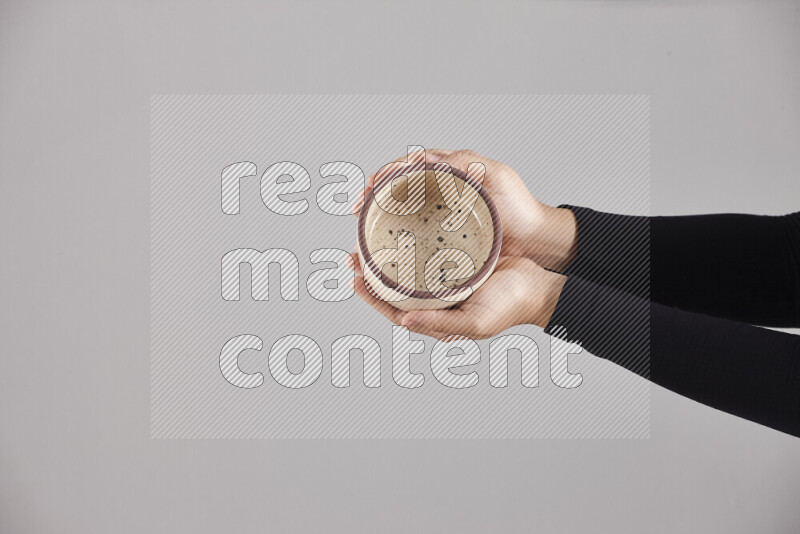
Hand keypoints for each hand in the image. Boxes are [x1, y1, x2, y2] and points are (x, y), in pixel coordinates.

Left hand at [350, 256, 566, 339]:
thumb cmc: (509, 309)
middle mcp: (437, 298)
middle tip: (353, 254)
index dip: (372, 298)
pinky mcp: (458, 258)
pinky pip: (429, 250)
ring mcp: (446, 279)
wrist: (539, 287)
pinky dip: (414, 240)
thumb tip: (403, 321)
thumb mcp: (475, 322)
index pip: (394, 310)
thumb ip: (440, 324)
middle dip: (372, 273)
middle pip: (395, 286)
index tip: (355, 280)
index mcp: (437, 317)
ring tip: (370, 237)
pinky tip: (405, 225)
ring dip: (389, 254)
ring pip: (409, 267)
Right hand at [352, 148, 577, 271]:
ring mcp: (442, 215)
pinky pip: (416, 234)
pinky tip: (385, 248)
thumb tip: (435, 159)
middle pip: (399, 188)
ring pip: (403, 212)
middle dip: (373, 195)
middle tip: (357, 208)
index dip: (385, 173)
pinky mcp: (446, 237)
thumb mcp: (497, 176)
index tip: (370, 185)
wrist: (536, 239)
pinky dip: (397, 238)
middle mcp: (442, 192)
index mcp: (450, 172)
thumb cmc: (520, 207)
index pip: (409, 166)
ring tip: (362, 230)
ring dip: (380, 218)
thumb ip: (468, 163)